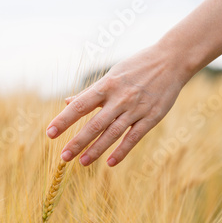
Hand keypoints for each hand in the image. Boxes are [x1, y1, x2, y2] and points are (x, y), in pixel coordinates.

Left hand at [46, 44, 190, 166]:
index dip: (64, 120)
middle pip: (94, 124)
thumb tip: (66, 101)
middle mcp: (119, 98)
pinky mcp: (152, 117)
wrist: (172, 60)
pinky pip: (134, 137)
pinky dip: (122, 151)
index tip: (50, 133)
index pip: (80, 106)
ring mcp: (136, 109)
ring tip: (82, 162)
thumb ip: (89, 91)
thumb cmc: (136, 67)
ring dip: (96, 150)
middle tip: (63, 156)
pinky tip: (110, 163)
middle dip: (77, 142)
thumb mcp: (111, 75)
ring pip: (112, 134)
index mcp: (106, 86)